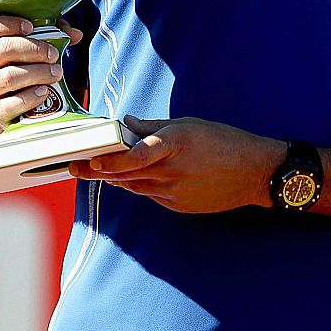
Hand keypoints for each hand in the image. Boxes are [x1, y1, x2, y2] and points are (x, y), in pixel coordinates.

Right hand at [0, 14, 79, 138]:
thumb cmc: (15, 66)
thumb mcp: (25, 46)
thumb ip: (49, 33)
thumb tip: (75, 34)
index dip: (9, 24)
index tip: (31, 27)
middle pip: (3, 49)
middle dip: (34, 49)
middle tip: (53, 54)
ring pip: (9, 77)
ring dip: (38, 73)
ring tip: (56, 72)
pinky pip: (13, 103)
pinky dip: (32, 97)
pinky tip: (45, 91)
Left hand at [70, 117, 285, 213]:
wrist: (255, 173)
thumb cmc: (226, 142)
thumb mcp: (190, 124)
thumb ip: (155, 127)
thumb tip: (127, 124)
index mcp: (176, 143)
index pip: (136, 154)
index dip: (112, 159)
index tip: (92, 158)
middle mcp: (172, 170)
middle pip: (125, 173)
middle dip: (97, 170)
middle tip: (75, 166)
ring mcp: (174, 192)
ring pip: (133, 186)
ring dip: (115, 178)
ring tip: (97, 170)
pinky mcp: (178, 206)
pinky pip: (150, 195)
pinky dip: (139, 185)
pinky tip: (134, 177)